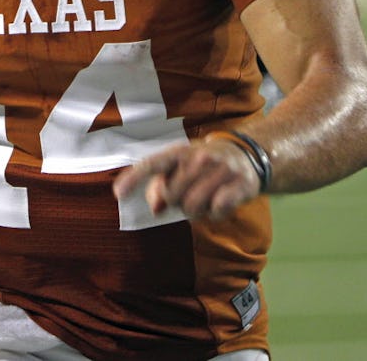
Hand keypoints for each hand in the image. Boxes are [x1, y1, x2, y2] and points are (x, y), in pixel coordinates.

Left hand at [112, 138, 260, 220]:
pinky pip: (217, 210)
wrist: (247, 154)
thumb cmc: (204, 164)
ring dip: (196, 212)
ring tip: (205, 199)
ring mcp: (220, 170)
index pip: (152, 164)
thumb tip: (155, 209)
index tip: (118, 194)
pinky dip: (216, 214)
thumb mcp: (181, 167)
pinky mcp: (240, 184)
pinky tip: (221, 203)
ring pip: (193, 207)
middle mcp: (199, 158)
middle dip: (176, 203)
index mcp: (179, 152)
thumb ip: (161, 186)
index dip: (134, 179)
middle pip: (172, 197)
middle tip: (190, 195)